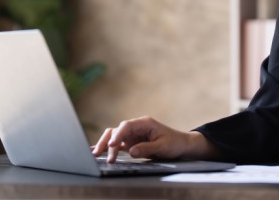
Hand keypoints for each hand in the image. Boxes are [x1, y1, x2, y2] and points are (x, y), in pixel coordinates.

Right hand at [91, 116, 217, 162]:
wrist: (180, 145)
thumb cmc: (174, 143)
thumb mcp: (163, 146)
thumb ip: (147, 148)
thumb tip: (131, 151)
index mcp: (145, 123)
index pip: (127, 126)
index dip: (118, 134)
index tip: (113, 144)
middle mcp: (136, 127)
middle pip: (117, 130)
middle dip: (108, 141)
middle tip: (101, 154)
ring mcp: (132, 134)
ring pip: (114, 136)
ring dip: (105, 144)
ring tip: (97, 155)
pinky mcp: (130, 142)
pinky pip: (116, 144)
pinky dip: (107, 147)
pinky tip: (98, 152)